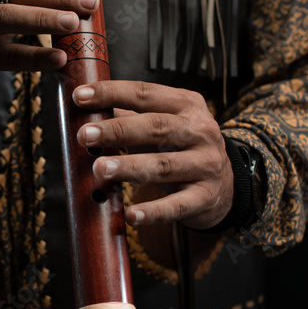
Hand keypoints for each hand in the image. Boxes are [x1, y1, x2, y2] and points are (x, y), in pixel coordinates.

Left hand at [72, 80, 232, 229]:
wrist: (227, 183)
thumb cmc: (182, 148)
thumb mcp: (163, 124)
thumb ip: (128, 116)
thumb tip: (85, 112)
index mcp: (186, 105)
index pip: (145, 94)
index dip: (112, 93)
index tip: (80, 96)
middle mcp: (200, 131)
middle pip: (155, 127)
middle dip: (118, 131)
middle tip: (85, 136)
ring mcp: (205, 165)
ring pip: (164, 165)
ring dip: (130, 167)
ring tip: (100, 170)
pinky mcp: (205, 197)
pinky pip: (177, 206)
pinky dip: (154, 211)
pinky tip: (131, 215)